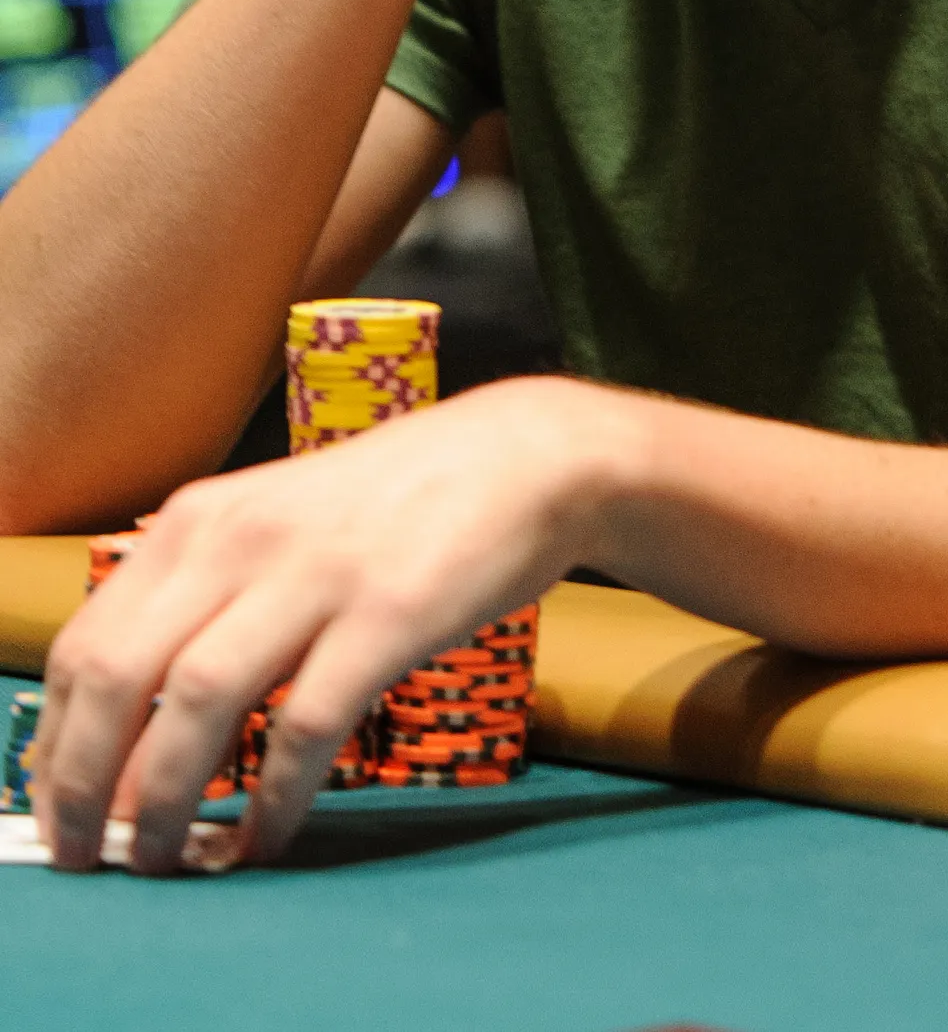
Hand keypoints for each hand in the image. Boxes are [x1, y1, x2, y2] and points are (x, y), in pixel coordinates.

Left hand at [33, 378, 635, 872]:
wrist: (522, 458)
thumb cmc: (394, 505)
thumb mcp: (274, 523)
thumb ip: (207, 598)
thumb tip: (132, 723)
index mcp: (199, 519)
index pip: (83, 643)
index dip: (55, 742)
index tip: (60, 807)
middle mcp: (240, 538)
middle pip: (118, 676)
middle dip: (86, 784)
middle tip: (94, 855)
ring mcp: (314, 572)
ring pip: (195, 701)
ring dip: (165, 800)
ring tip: (167, 859)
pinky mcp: (388, 613)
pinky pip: (307, 725)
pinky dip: (273, 796)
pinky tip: (267, 836)